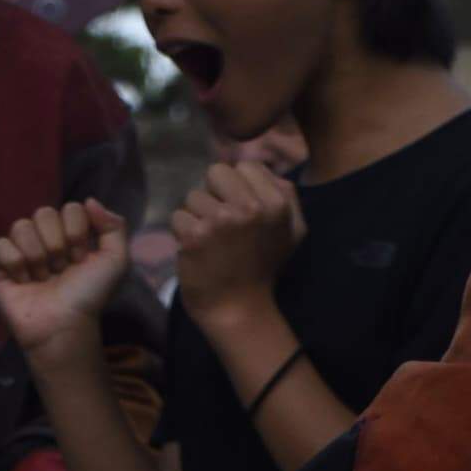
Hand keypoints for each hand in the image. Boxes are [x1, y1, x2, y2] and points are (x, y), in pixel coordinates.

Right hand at [0, 201, 129, 372]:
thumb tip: (89, 200)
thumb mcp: (116, 261)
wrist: (64, 324)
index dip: (76, 232)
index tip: (81, 259)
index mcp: (71, 234)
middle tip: (62, 269)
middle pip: (44, 213)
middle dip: (56, 244)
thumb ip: (114, 226)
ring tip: (43, 277)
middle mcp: (45, 239)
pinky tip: (24, 281)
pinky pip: (0, 245)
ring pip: (21, 226)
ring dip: (37, 255)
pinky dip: (15, 263)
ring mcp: (21, 251)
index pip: (70, 208)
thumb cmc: (90, 296)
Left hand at [169, 154, 305, 317]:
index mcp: (277, 202)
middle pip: (216, 172)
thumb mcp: (292, 229)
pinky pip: (178, 216)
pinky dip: (182, 232)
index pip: (245, 164)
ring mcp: (221, 220)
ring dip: (197, 216)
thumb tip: (259, 165)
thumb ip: (284, 193)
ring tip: (211, 240)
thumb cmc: (263, 266)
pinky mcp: (194, 235)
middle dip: (214, 193)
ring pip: (193, 196)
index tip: (239, 208)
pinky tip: (197, 249)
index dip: (236, 184)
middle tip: (221, 222)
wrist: (237, 306)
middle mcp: (250, 207)